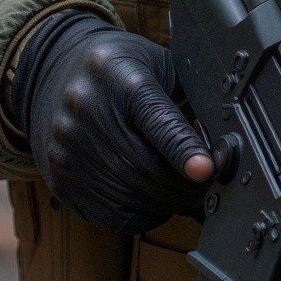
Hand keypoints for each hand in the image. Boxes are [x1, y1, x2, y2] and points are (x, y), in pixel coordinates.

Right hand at [13, 12, 210, 233]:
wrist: (54, 71)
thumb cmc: (121, 68)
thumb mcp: (157, 65)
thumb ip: (190, 97)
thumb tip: (227, 146)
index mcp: (118, 75)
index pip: (155, 119)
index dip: (183, 149)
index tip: (206, 170)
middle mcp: (85, 110)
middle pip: (147, 166)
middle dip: (186, 184)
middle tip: (209, 186)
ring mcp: (66, 147)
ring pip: (131, 195)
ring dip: (168, 202)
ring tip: (185, 193)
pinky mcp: (58, 177)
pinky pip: (110, 213)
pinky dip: (143, 214)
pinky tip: (155, 201)